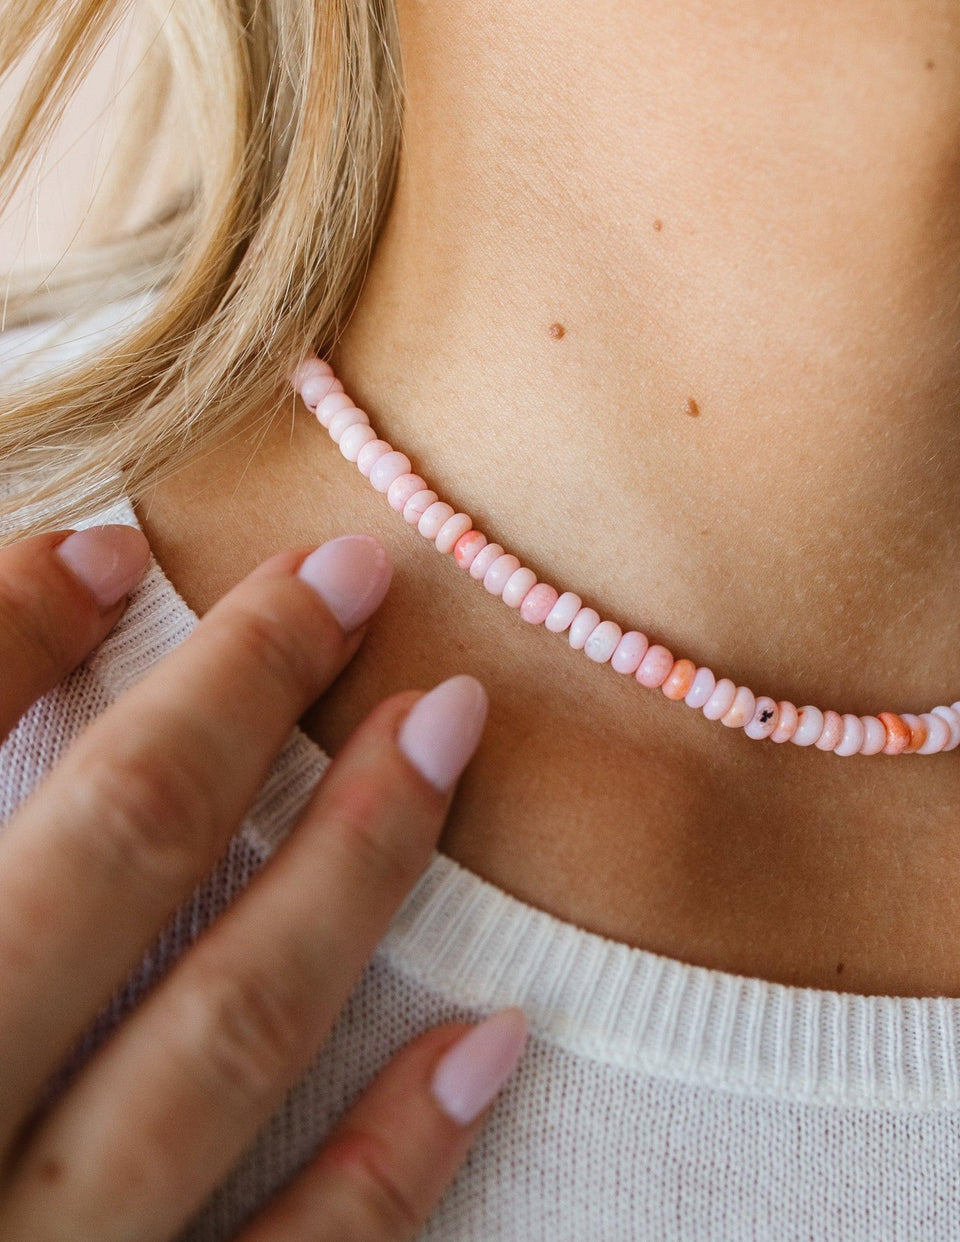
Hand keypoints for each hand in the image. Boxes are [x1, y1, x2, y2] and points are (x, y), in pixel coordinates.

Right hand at [0, 524, 527, 1240]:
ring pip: (215, 1039)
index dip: (6, 630)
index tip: (118, 541)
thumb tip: (32, 598)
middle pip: (108, 855)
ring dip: (349, 869)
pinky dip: (389, 1164)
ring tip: (446, 727)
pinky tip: (490, 1037)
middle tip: (352, 576)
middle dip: (236, 701)